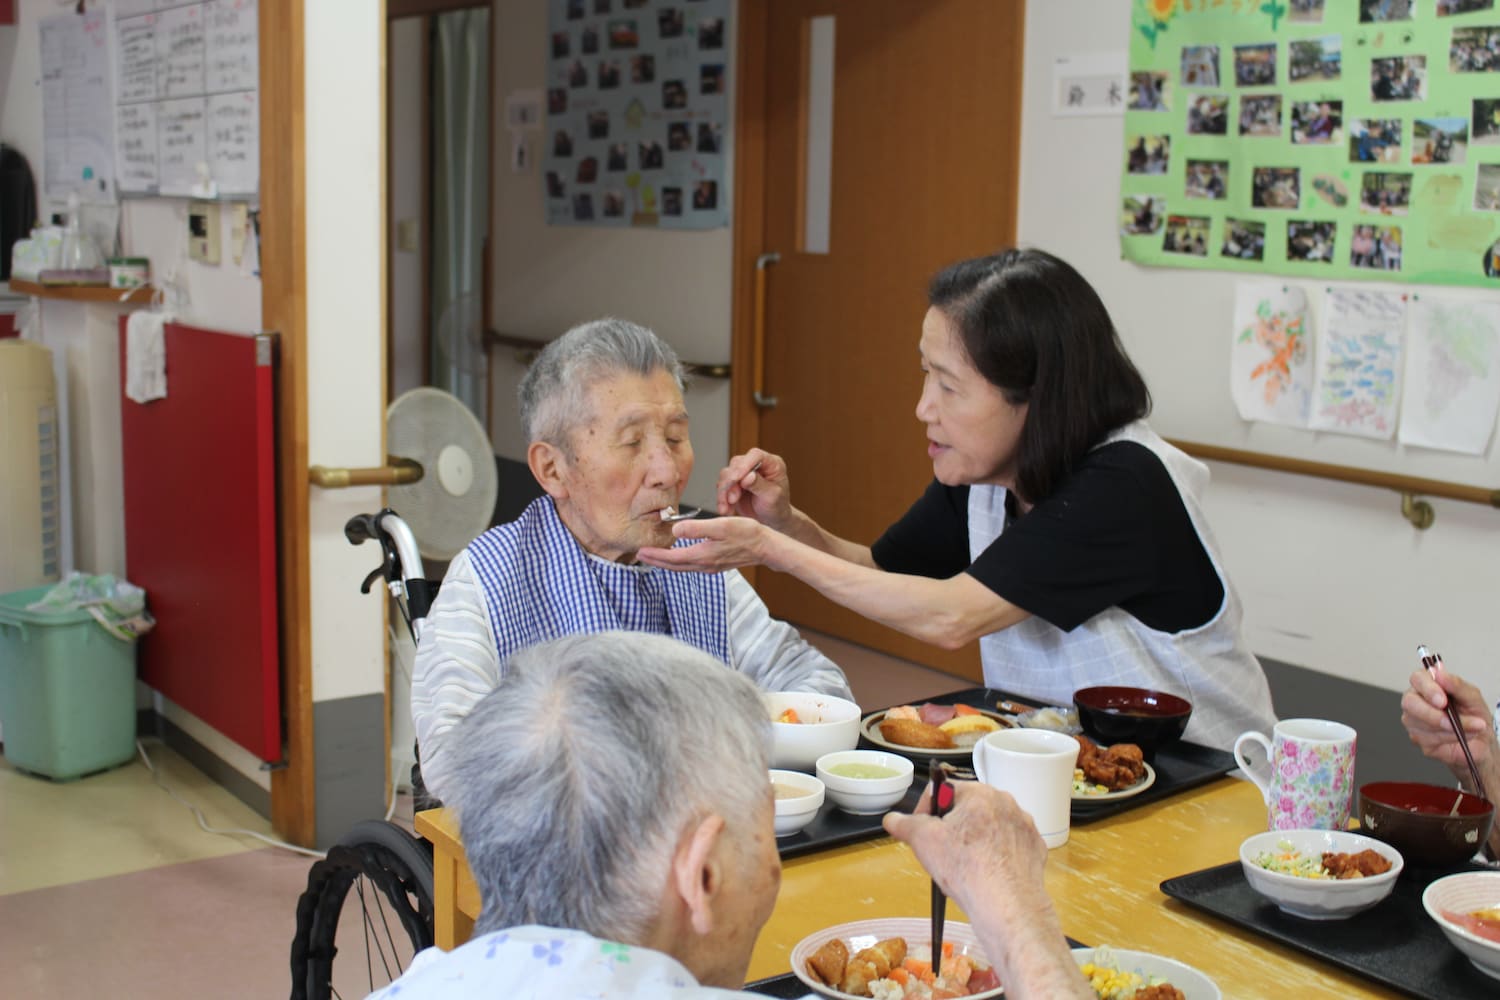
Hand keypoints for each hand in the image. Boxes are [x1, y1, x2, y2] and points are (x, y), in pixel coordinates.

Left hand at [634, 516, 768, 573]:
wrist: (766, 547)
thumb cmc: (746, 534)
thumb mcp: (721, 525)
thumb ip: (697, 528)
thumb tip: (675, 531)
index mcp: (702, 555)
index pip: (672, 558)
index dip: (655, 555)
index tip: (640, 551)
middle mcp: (704, 564)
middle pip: (674, 566)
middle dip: (656, 561)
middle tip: (640, 556)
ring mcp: (711, 566)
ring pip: (682, 567)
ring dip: (667, 563)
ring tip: (655, 557)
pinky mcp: (717, 564)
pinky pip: (692, 566)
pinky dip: (680, 562)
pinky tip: (679, 557)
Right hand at [716, 449, 791, 528]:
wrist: (770, 520)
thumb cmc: (777, 506)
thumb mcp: (772, 497)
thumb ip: (760, 485)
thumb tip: (748, 476)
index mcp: (772, 463)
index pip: (756, 455)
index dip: (744, 465)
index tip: (736, 478)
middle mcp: (756, 464)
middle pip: (737, 464)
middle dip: (731, 483)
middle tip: (733, 499)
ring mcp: (743, 472)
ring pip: (726, 474)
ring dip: (724, 492)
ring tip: (727, 508)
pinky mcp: (734, 482)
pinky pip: (722, 486)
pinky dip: (721, 498)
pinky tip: (726, 509)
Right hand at [883, 782, 1048, 912]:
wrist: (1008, 905)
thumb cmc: (966, 868)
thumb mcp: (923, 841)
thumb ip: (905, 824)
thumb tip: (892, 819)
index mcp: (979, 793)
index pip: (942, 790)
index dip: (925, 811)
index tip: (920, 832)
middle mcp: (1006, 802)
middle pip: (968, 808)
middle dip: (952, 826)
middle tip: (942, 851)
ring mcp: (1024, 825)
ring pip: (990, 826)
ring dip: (975, 839)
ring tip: (965, 865)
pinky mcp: (1034, 848)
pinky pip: (1009, 844)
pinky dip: (997, 854)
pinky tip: (988, 873)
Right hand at [1401, 664, 1498, 791]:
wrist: (1481, 740)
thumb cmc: (1474, 715)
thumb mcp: (1473, 697)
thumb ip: (1457, 685)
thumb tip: (1440, 673)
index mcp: (1427, 685)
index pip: (1417, 679)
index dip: (1427, 688)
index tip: (1443, 700)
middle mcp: (1416, 702)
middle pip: (1409, 702)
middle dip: (1430, 713)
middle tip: (1450, 720)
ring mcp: (1414, 721)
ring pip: (1420, 724)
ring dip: (1449, 728)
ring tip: (1470, 728)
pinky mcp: (1419, 740)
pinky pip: (1429, 739)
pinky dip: (1449, 738)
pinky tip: (1461, 737)